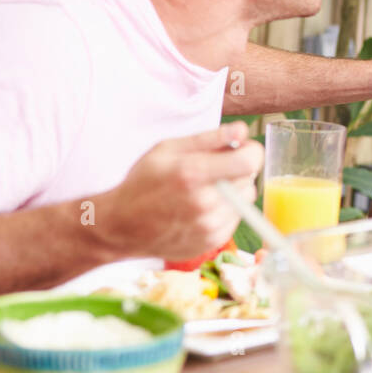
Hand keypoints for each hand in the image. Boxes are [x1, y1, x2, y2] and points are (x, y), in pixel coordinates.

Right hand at [95, 122, 263, 260]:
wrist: (120, 226)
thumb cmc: (142, 183)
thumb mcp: (167, 149)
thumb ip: (208, 138)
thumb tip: (243, 130)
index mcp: (192, 173)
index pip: (249, 161)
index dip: (251, 151)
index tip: (242, 149)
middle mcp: (204, 202)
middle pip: (250, 178)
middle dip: (238, 169)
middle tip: (214, 170)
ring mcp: (208, 226)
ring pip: (246, 199)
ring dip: (234, 191)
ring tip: (206, 190)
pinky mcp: (211, 242)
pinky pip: (236, 218)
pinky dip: (226, 210)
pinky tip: (202, 208)